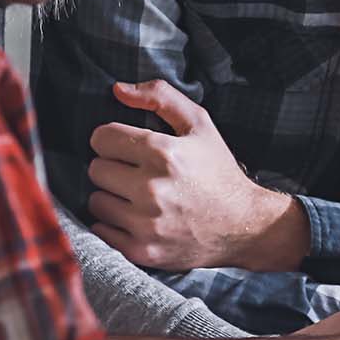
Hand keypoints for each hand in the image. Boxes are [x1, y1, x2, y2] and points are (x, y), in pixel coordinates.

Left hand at [87, 80, 308, 270]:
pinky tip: (136, 218)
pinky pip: (101, 230)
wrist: (244, 226)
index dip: (112, 139)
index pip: (101, 138)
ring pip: (96, 200)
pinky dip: (113, 223)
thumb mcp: (199, 123)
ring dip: (112, 196)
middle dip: (112, 167)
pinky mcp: (142, 250)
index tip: (126, 147)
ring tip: (137, 196)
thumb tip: (117, 89)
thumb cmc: (218, 171)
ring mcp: (146, 223)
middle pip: (95, 169)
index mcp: (164, 152)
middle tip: (134, 172)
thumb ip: (160, 96)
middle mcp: (152, 188)